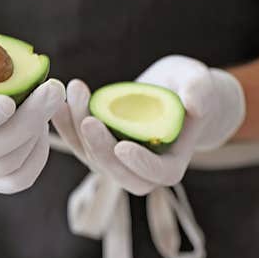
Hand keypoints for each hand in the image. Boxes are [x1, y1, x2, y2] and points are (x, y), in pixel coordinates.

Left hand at [52, 56, 244, 194]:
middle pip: (118, 172)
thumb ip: (200, 92)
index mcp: (171, 165)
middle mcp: (141, 171)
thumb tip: (195, 104)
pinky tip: (58, 101)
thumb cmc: (191, 88)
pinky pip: (78, 142)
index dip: (140, 164)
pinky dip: (66, 124)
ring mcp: (117, 162)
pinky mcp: (98, 148)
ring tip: (75, 94)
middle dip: (101, 149)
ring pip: (92, 157)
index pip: (156, 174)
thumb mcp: (200, 83)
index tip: (123, 145)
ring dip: (78, 130)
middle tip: (88, 119)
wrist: (173, 89)